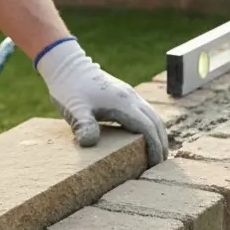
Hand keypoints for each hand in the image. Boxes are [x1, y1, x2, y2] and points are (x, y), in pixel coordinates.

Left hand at [35, 37, 168, 166]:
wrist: (67, 65)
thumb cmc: (69, 89)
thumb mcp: (74, 110)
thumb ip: (83, 125)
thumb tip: (89, 143)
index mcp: (123, 103)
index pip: (148, 128)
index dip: (155, 147)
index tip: (155, 164)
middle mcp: (131, 98)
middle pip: (156, 122)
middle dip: (162, 143)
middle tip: (160, 164)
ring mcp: (129, 95)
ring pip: (153, 116)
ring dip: (158, 134)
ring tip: (156, 154)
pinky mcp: (125, 94)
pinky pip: (145, 112)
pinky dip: (150, 126)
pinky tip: (143, 137)